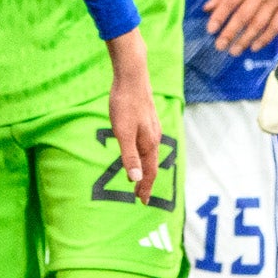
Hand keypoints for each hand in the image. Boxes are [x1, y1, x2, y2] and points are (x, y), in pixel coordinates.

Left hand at [105, 40, 162, 209]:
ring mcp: (152, 128)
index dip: (145, 187)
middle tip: (139, 196)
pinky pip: (148, 144)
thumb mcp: (122, 132)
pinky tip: (136, 152)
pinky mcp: (147, 119)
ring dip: (145, 168)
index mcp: (149, 143)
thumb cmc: (124, 104)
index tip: (141, 202)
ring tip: (137, 178)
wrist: (132, 76)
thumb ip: (129, 156)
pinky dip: (143, 155)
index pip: (148, 172)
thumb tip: (134, 179)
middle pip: (151, 164)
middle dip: (145, 181)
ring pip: (150, 154)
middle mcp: (154, 137)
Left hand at [202, 0, 277, 61]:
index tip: (210, 29)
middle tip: (220, 46)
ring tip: (234, 51)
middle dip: (230, 32)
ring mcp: (277, 0)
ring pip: (259, 24)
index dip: (220, 16)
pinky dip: (264, 38)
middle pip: (244, 15)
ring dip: (245, 39)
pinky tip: (254, 46)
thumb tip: (207, 8)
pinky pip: (275, 27)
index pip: (231, 0)